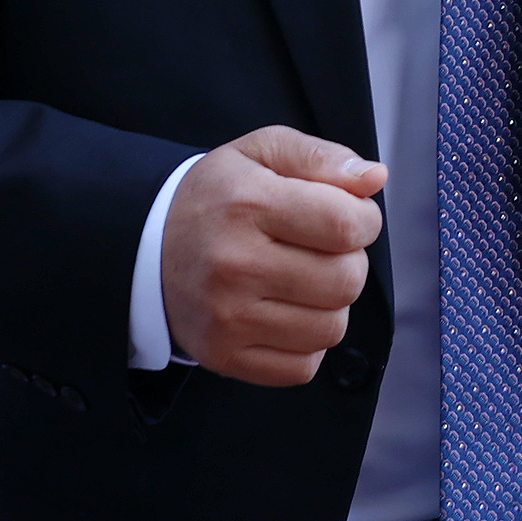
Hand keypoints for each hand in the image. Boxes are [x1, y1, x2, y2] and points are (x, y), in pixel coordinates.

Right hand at [161, 127, 386, 384]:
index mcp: (248, 203)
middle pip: (346, 281)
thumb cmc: (218, 198)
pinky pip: (303, 367)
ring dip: (330, 305)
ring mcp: (227, 317)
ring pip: (331, 328)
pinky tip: (284, 313)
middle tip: (321, 250)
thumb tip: (375, 178)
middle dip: (349, 262)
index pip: (346, 225)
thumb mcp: (262, 153)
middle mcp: (235, 264)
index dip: (364, 220)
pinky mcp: (223, 356)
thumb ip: (323, 157)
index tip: (349, 217)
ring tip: (302, 281)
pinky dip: (306, 344)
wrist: (146, 247)